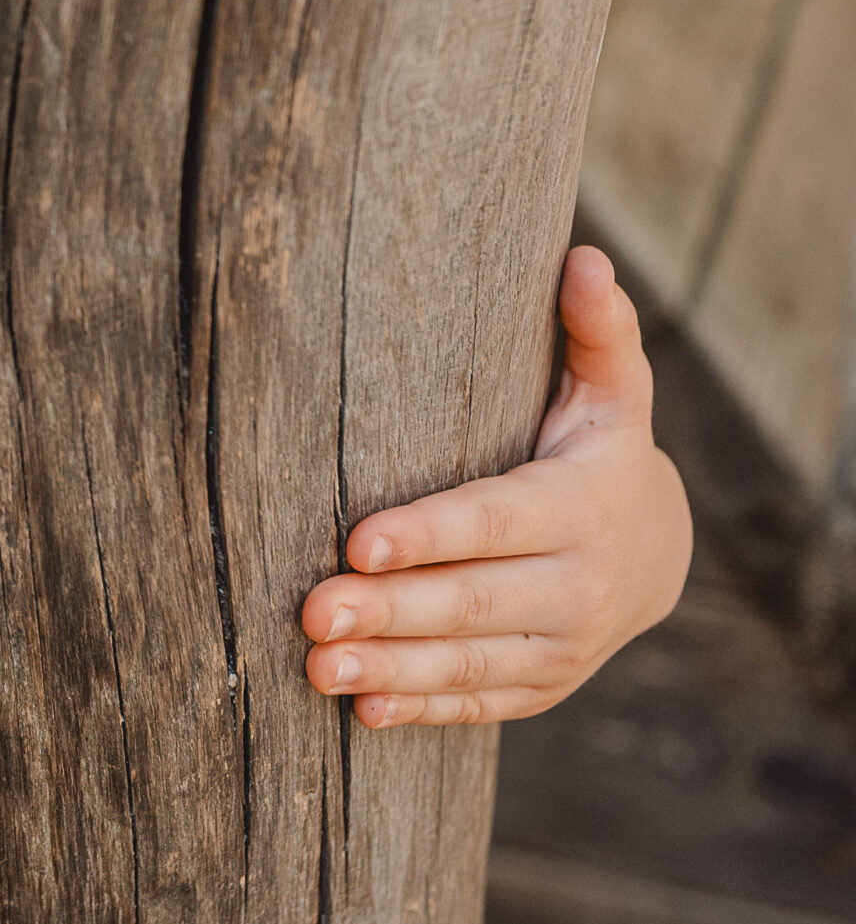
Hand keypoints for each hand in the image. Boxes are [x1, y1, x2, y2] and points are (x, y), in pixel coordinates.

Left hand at [298, 245, 690, 727]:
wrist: (657, 552)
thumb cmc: (599, 452)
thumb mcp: (611, 392)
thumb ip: (595, 331)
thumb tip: (583, 258)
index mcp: (576, 509)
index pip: (492, 522)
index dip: (428, 534)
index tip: (358, 540)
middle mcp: (573, 587)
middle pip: (470, 602)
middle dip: (389, 610)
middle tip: (311, 612)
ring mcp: (560, 647)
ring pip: (467, 662)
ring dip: (390, 669)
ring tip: (314, 666)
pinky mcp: (539, 686)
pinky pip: (479, 703)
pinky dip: (424, 710)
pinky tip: (362, 710)